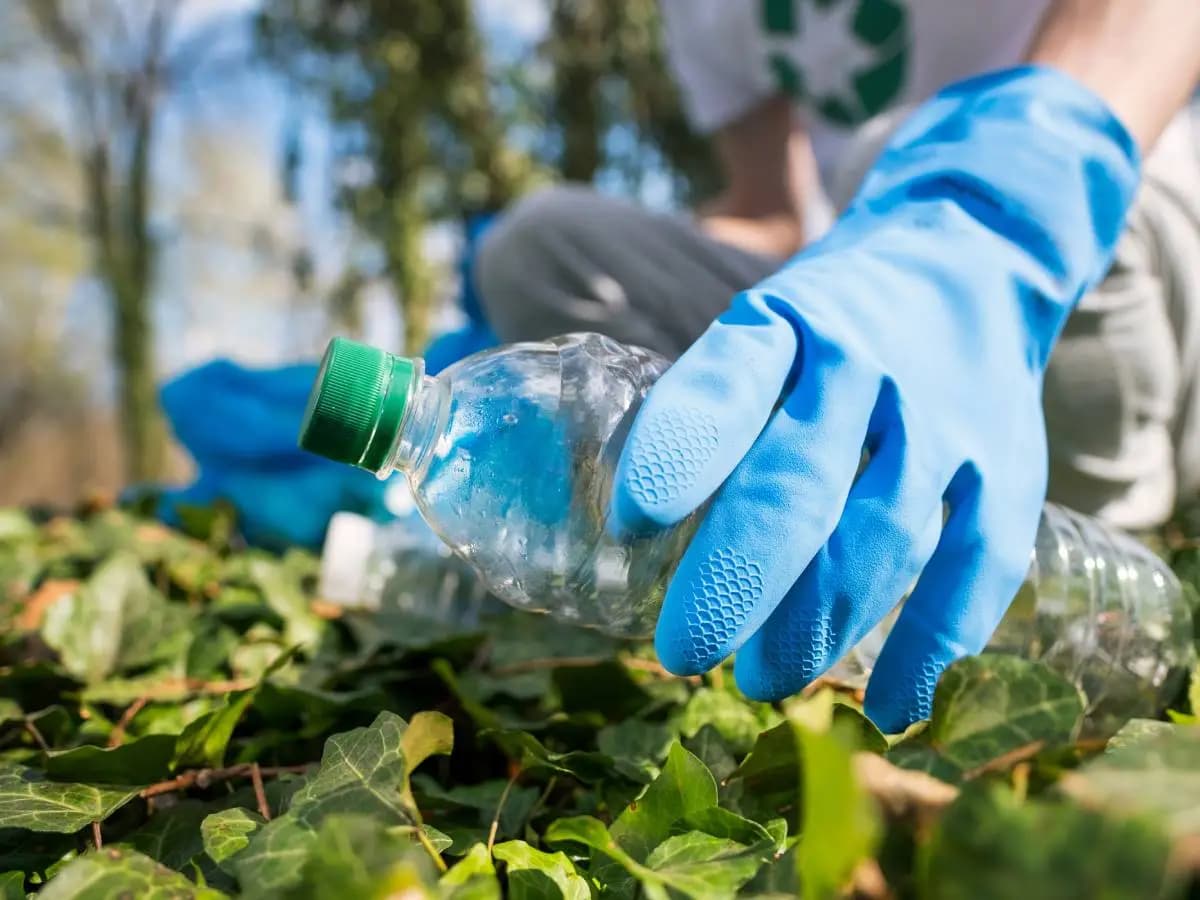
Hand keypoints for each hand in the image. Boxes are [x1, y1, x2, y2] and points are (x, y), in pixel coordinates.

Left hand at [612, 67, 1139, 730]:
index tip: (629, 522)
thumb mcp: (764, 328)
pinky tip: (887, 708)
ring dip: (817, 624)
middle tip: (681, 649)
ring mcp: (946, 418)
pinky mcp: (1009, 468)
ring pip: (882, 535)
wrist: (971, 258)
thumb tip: (628, 539)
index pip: (729, 380)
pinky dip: (931, 646)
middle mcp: (868, 365)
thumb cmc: (832, 323)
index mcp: (788, 324)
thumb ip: (710, 414)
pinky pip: (977, 567)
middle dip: (735, 577)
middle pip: (800, 482)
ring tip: (760, 679)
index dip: (679, 452)